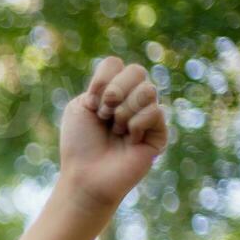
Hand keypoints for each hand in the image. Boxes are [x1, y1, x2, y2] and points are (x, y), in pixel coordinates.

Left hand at [59, 55, 169, 210]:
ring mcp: (148, 115)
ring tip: (115, 130)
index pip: (116, 64)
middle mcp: (132, 100)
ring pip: (148, 90)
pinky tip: (129, 140)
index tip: (90, 104)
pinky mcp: (160, 133)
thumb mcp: (80, 106)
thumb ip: (103, 83)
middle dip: (114, 92)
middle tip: (104, 116)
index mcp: (112, 91)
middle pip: (136, 70)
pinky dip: (135, 124)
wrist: (86, 175)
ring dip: (123, 111)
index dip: (102, 81)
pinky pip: (155, 111)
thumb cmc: (79, 144)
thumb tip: (136, 83)